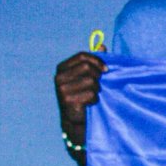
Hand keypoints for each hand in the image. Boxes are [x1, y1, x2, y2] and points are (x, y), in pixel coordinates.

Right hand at [54, 49, 105, 165]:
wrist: (78, 120)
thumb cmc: (86, 95)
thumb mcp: (90, 77)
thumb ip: (95, 62)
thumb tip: (102, 45)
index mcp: (62, 68)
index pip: (82, 56)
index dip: (97, 61)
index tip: (106, 70)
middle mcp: (59, 77)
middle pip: (88, 68)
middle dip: (98, 77)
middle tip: (98, 87)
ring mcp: (61, 89)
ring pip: (92, 81)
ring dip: (97, 90)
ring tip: (92, 96)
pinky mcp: (67, 101)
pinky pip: (91, 94)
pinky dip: (95, 99)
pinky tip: (90, 104)